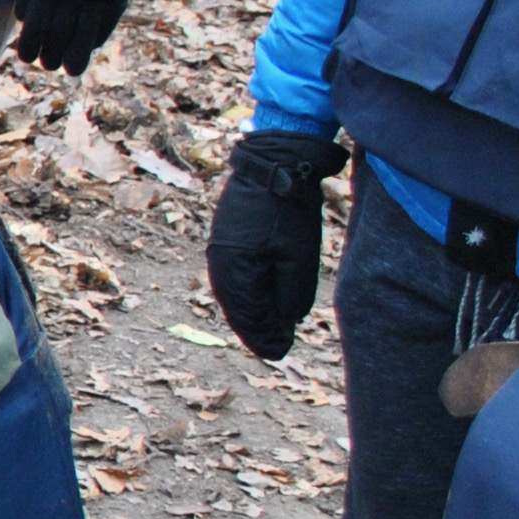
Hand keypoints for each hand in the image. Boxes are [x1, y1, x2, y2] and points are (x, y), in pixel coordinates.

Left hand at [13, 0, 141, 75]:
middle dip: (52, 56)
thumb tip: (25, 25)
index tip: (28, 58)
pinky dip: (94, 40)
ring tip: (70, 69)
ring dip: (75, 58)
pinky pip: (104, 26)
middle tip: (49, 64)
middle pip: (60, 37)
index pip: (36, 27)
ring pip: (84, 37)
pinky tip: (87, 46)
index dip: (31, 48)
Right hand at [206, 130, 344, 361]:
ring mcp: (220, 251)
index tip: (280, 352)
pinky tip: (256, 297)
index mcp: (238, 272)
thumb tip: (288, 319)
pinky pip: (232, 277)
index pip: (249, 316)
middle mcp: (222, 265)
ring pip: (233, 294)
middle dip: (256, 329)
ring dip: (249, 312)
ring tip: (266, 326)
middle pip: (237, 309)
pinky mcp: (225, 239)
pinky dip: (244, 293)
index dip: (265, 337)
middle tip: (274, 346)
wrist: (273, 166)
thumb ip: (292, 294)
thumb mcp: (298, 257)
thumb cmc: (289, 211)